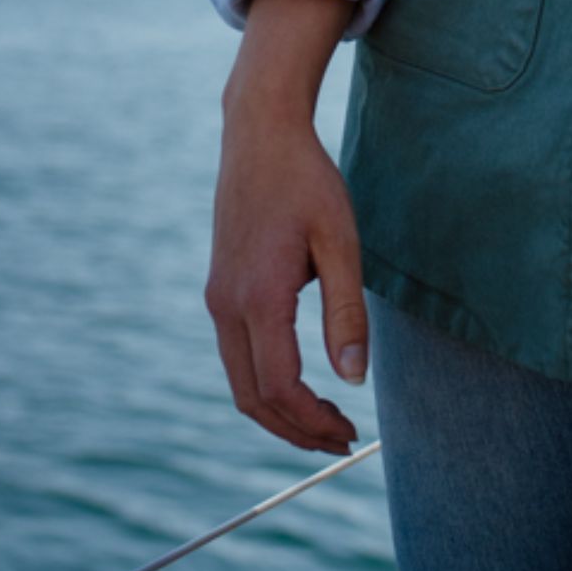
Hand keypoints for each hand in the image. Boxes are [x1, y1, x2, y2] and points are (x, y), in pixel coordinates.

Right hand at [205, 0, 368, 454]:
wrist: (259, 132)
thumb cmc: (307, 180)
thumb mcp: (340, 240)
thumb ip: (346, 312)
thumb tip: (355, 379)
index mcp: (257, 296)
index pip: (279, 387)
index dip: (313, 422)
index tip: (350, 430)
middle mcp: (226, 304)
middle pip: (252, 398)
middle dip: (295, 430)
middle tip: (342, 438)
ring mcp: (216, 296)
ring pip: (239, 381)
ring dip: (279, 411)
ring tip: (326, 419)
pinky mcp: (219, 287)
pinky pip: (236, 355)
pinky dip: (265, 383)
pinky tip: (301, 381)